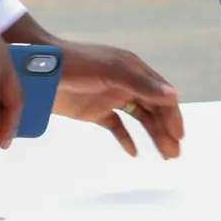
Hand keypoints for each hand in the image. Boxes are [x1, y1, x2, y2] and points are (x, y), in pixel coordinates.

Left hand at [52, 41, 185, 159]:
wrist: (42, 68)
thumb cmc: (78, 65)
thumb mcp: (112, 72)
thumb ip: (142, 85)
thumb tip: (175, 95)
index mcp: (134, 69)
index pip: (161, 94)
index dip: (172, 115)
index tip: (179, 137)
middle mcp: (126, 83)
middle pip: (153, 109)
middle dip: (165, 130)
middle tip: (173, 154)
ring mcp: (110, 97)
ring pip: (138, 119)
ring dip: (152, 135)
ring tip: (163, 156)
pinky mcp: (94, 111)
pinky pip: (116, 126)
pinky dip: (126, 138)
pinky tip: (134, 152)